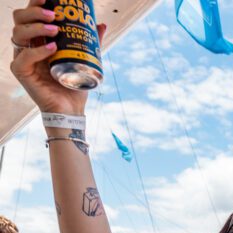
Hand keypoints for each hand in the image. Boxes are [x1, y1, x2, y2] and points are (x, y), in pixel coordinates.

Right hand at [10, 0, 105, 114]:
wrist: (71, 110)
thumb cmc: (74, 85)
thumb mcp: (84, 60)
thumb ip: (91, 42)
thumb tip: (101, 24)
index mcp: (38, 39)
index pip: (30, 15)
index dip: (35, 2)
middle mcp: (27, 46)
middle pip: (20, 19)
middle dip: (34, 11)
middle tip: (53, 14)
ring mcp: (22, 58)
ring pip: (18, 33)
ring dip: (36, 27)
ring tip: (55, 28)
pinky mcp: (22, 72)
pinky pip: (24, 56)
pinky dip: (37, 51)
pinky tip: (52, 48)